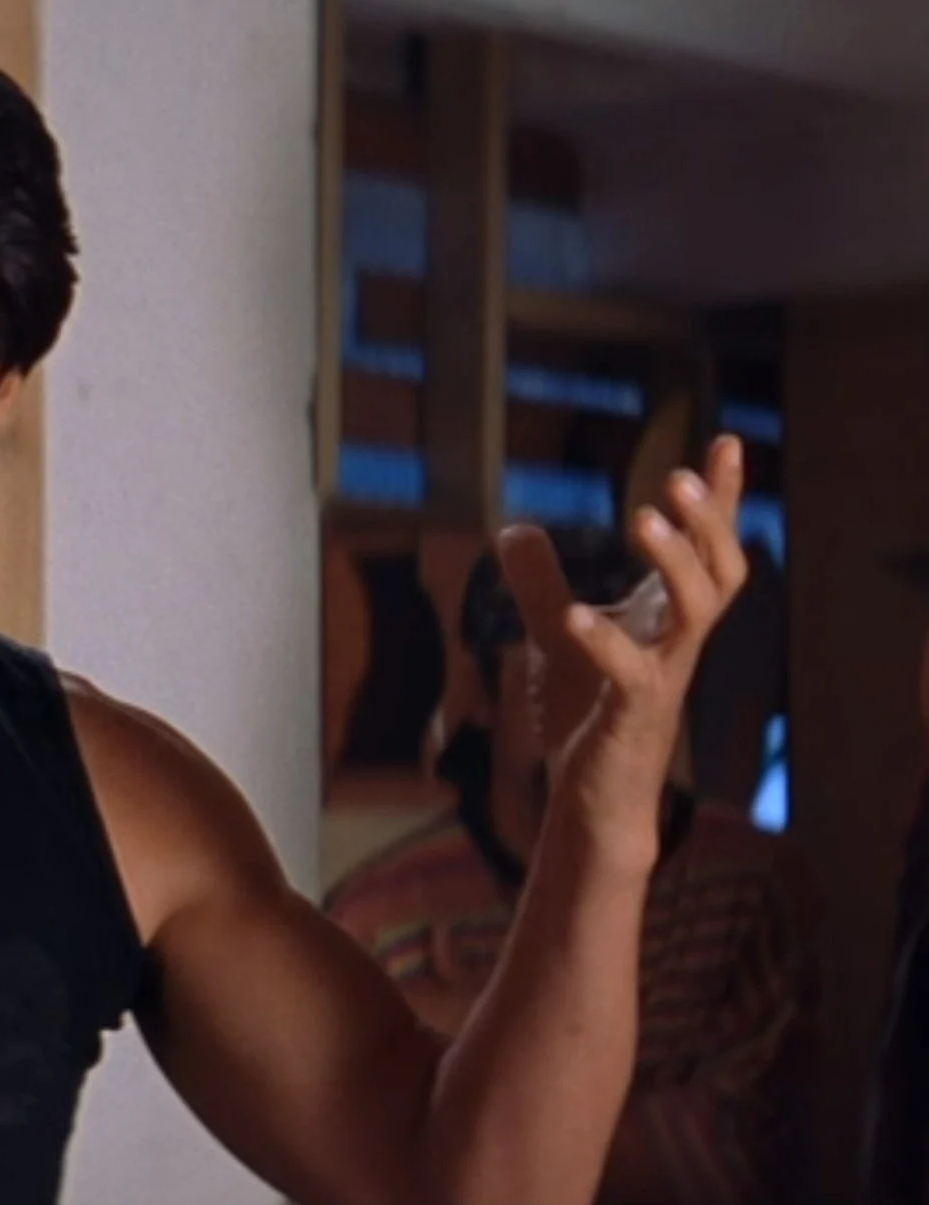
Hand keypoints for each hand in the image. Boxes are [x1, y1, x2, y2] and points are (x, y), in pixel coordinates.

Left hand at [496, 436, 749, 858]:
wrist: (592, 800)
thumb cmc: (587, 717)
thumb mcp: (556, 638)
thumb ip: (539, 585)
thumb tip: (513, 527)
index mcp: (665, 617)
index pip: (706, 548)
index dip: (721, 498)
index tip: (727, 440)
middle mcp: (677, 642)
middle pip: (722, 569)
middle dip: (709, 520)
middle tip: (679, 474)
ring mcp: (663, 679)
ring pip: (698, 611)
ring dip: (676, 562)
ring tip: (644, 517)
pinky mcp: (633, 717)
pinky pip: (632, 674)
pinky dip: (603, 643)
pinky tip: (573, 618)